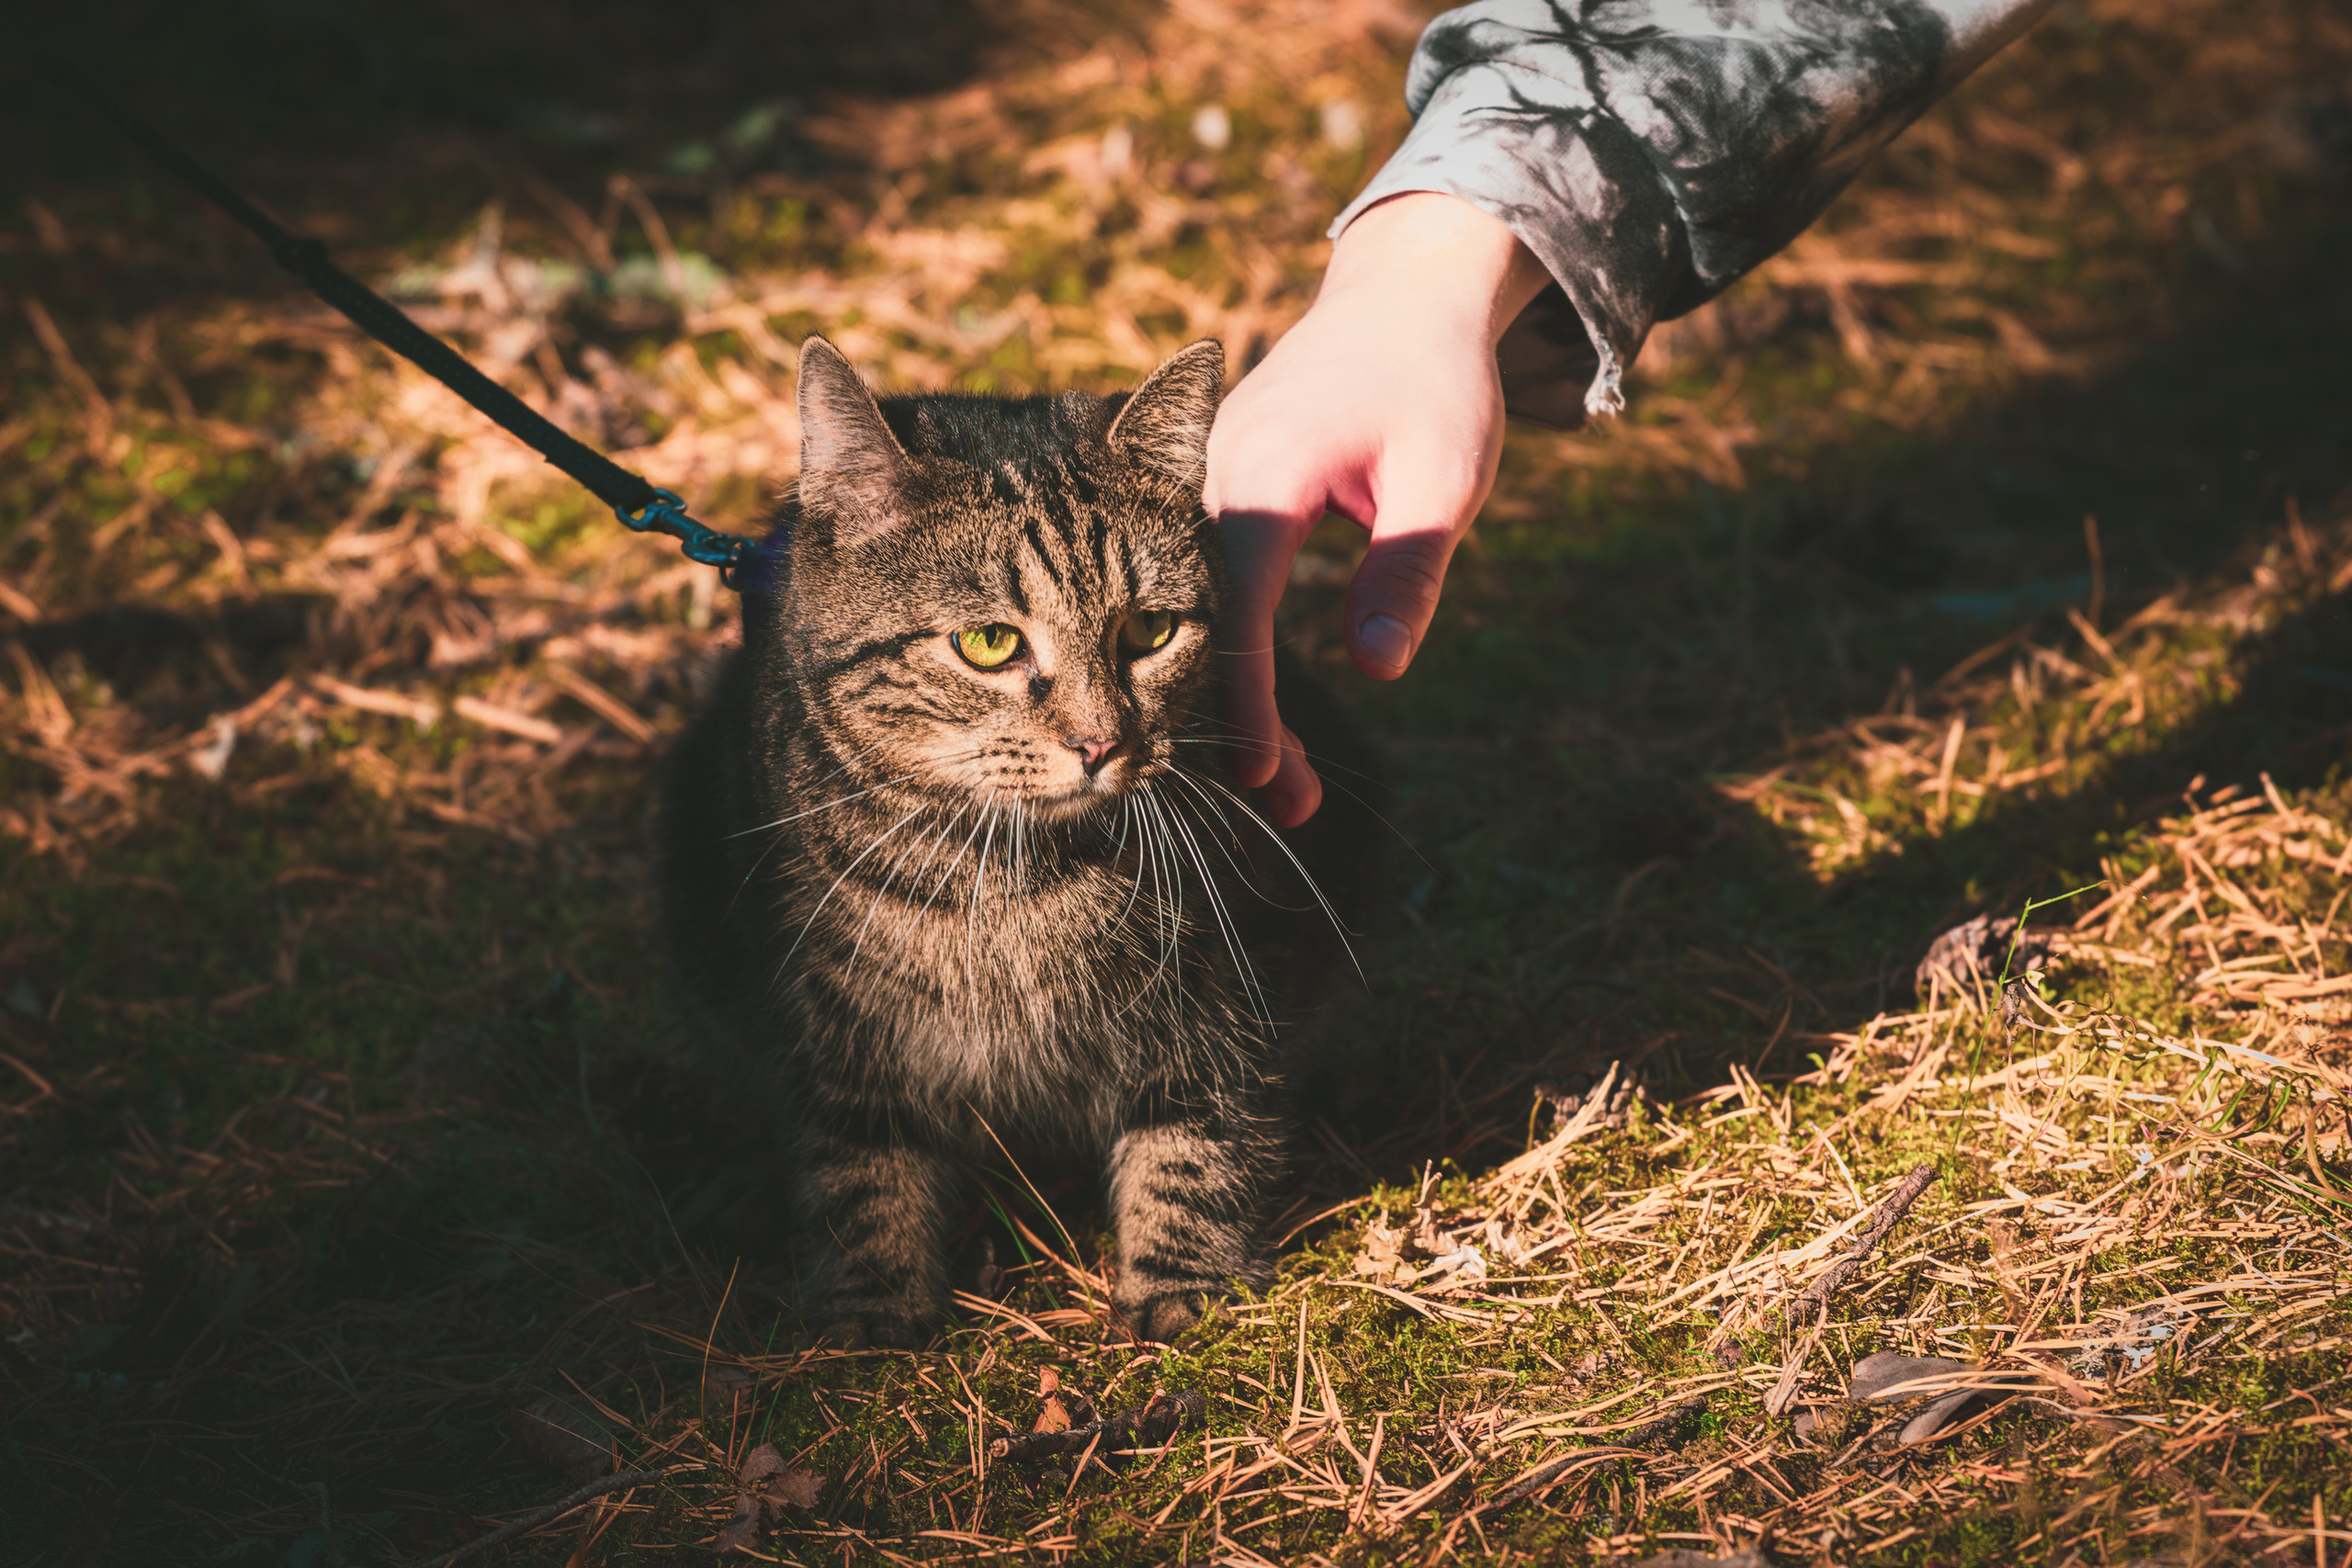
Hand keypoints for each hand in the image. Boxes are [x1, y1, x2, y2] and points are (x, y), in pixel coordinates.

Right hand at [1203, 192, 1550, 827]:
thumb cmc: (1435, 382)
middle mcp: (1211, 481)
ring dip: (1241, 699)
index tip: (1266, 775)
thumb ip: (1407, 571)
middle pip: (1203, 627)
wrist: (1403, 299)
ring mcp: (1205, 487)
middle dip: (1244, 724)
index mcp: (1264, 476)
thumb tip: (1377, 669)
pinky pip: (1210, 589)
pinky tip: (1270, 714)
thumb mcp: (1445, 480)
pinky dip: (1237, 653)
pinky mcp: (1217, 496)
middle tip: (1294, 806)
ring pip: (1200, 615)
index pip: (1235, 609)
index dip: (1248, 701)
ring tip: (1289, 784)